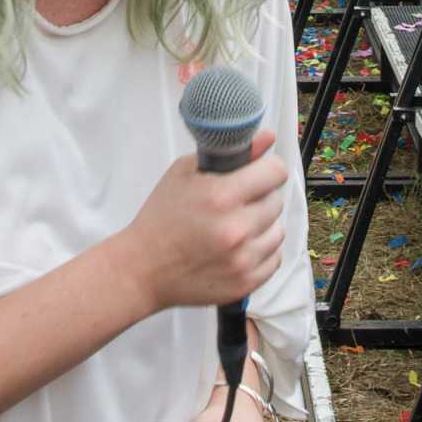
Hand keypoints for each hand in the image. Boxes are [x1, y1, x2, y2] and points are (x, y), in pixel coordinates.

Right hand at [123, 132, 287, 312]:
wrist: (142, 269)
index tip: (259, 173)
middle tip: (236, 203)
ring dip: (262, 226)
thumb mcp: (185, 173)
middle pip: (276, 201)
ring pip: (278, 230)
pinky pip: (274, 258)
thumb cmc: (161, 217)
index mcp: (221, 196)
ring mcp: (243, 260)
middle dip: (259, 198)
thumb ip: (231, 154)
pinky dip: (261, 251)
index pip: (276, 172)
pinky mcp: (246, 283)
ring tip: (236, 226)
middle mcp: (236, 229)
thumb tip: (269, 137)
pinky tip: (239, 248)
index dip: (267, 169)